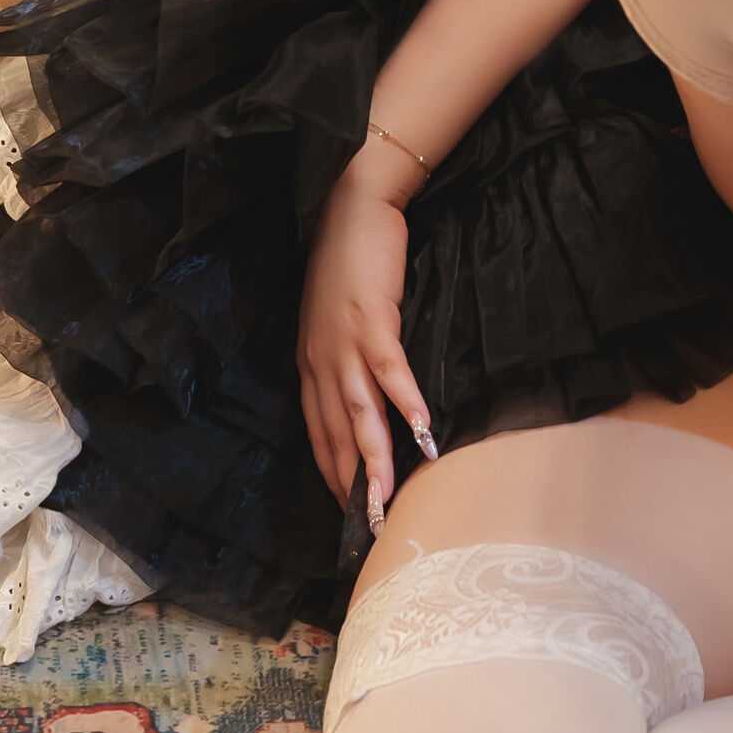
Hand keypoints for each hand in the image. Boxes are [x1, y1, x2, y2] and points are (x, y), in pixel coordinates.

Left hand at [298, 178, 435, 523]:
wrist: (352, 207)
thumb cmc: (348, 262)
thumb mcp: (336, 319)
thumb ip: (344, 359)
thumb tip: (367, 400)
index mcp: (310, 363)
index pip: (317, 433)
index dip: (331, 474)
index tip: (347, 512)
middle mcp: (320, 360)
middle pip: (335, 434)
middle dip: (350, 483)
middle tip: (369, 526)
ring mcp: (344, 342)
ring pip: (359, 413)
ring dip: (375, 459)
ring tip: (388, 498)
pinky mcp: (371, 319)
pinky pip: (390, 371)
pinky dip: (405, 403)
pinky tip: (422, 433)